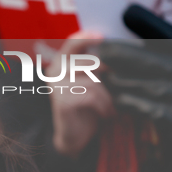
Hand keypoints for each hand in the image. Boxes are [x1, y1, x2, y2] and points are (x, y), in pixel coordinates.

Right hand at [47, 31, 114, 156]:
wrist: (74, 135)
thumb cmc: (85, 106)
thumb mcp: (89, 81)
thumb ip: (94, 65)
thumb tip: (116, 51)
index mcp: (60, 63)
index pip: (72, 42)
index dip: (86, 37)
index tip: (103, 36)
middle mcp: (54, 72)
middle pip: (88, 62)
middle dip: (107, 75)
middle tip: (117, 85)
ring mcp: (56, 86)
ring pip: (92, 81)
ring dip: (108, 96)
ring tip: (112, 106)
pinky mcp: (62, 101)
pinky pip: (91, 96)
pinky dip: (104, 105)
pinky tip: (106, 114)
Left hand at [98, 5, 171, 171]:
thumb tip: (136, 20)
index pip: (164, 34)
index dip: (142, 25)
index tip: (120, 18)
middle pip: (141, 57)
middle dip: (112, 53)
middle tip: (92, 51)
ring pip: (132, 82)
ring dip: (111, 79)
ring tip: (97, 75)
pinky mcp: (169, 117)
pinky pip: (135, 105)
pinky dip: (121, 100)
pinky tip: (114, 97)